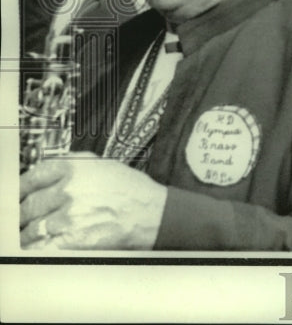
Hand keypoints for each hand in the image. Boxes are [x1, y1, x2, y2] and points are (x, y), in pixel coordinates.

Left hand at [20, 153, 167, 249]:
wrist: (152, 214)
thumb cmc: (131, 191)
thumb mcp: (102, 165)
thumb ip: (70, 167)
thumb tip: (43, 175)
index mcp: (74, 168)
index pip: (32, 176)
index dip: (22, 188)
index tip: (19, 195)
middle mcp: (68, 189)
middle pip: (28, 205)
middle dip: (25, 214)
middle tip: (26, 218)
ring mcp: (68, 216)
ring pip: (31, 228)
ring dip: (30, 233)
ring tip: (37, 234)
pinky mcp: (71, 239)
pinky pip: (41, 246)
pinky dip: (38, 248)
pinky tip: (44, 245)